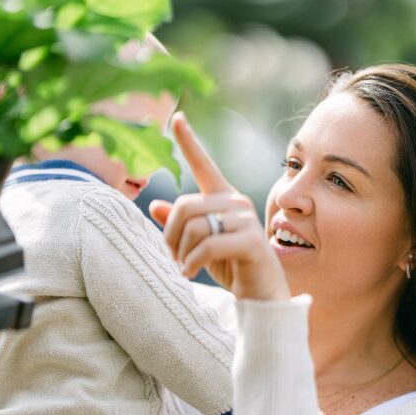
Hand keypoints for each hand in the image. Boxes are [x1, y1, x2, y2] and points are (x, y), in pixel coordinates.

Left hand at [150, 112, 290, 301]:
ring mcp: (245, 220)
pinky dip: (192, 262)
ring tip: (184, 267)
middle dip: (170, 234)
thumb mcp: (199, 245)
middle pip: (185, 206)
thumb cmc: (232, 268)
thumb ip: (180, 225)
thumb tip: (154, 205)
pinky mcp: (250, 241)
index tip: (176, 118)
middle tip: (172, 256)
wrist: (261, 296)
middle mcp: (236, 202)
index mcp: (224, 199)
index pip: (204, 165)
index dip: (189, 142)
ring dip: (181, 252)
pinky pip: (208, 245)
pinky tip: (190, 272)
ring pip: (194, 226)